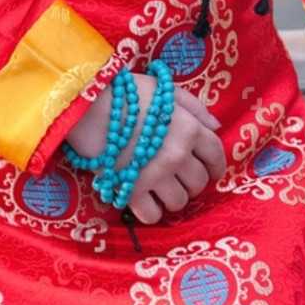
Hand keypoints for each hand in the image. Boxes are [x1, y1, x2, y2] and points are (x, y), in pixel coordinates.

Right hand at [65, 72, 226, 224]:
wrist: (88, 105)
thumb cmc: (127, 92)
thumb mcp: (164, 89)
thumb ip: (193, 107)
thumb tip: (216, 127)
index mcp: (189, 128)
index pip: (216, 154)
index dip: (217, 166)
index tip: (212, 171)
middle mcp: (177, 154)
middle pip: (199, 182)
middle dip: (192, 181)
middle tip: (179, 177)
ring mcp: (156, 175)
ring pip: (179, 201)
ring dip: (172, 197)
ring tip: (160, 188)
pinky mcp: (132, 190)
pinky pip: (153, 215)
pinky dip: (150, 211)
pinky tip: (144, 199)